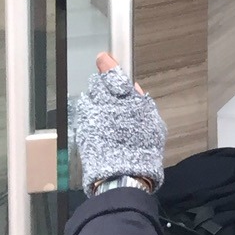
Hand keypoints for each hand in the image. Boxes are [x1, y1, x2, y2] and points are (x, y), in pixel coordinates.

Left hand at [74, 54, 166, 190]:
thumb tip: (133, 88)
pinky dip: (89, 114)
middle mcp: (105, 106)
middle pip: (97, 84)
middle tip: (108, 89)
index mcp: (126, 102)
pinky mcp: (82, 131)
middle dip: (102, 84)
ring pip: (88, 98)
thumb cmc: (143, 151)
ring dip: (94, 99)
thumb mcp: (152, 123)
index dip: (108, 66)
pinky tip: (97, 122)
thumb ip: (141, 103)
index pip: (114, 76)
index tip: (103, 58)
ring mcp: (91, 118)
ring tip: (103, 108)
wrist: (123, 176)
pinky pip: (83, 115)